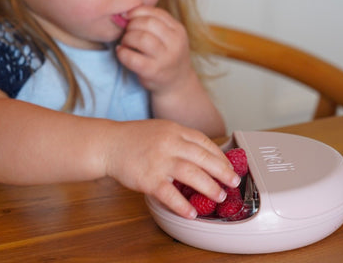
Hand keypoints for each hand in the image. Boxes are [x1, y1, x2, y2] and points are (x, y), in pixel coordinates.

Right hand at [103, 120, 240, 218]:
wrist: (110, 144)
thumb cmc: (135, 138)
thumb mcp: (162, 129)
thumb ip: (181, 139)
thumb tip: (203, 154)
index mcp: (175, 130)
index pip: (205, 142)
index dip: (220, 156)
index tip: (229, 166)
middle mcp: (170, 143)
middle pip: (203, 157)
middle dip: (222, 171)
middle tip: (233, 182)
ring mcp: (159, 160)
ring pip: (192, 174)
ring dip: (209, 187)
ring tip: (219, 196)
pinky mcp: (148, 178)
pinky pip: (169, 194)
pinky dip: (182, 205)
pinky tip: (191, 212)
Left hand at [116, 6, 192, 94]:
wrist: (177, 83)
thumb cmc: (167, 56)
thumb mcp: (170, 37)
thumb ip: (155, 23)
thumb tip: (127, 12)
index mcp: (178, 30)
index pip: (156, 12)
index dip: (138, 12)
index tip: (128, 16)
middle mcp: (175, 43)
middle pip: (147, 23)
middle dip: (132, 25)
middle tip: (127, 31)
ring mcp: (165, 58)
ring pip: (140, 38)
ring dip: (127, 38)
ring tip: (125, 42)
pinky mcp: (153, 71)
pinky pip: (132, 58)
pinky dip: (122, 53)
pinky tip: (122, 52)